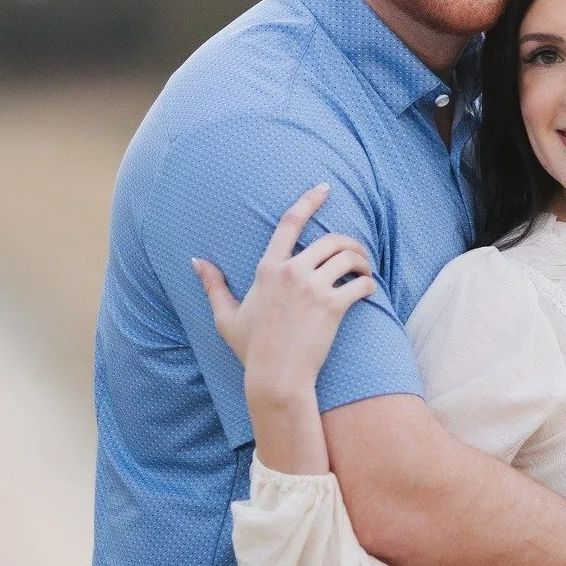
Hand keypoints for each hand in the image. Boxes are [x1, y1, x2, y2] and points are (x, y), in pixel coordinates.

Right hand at [192, 184, 375, 469]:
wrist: (276, 377)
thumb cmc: (252, 349)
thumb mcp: (227, 315)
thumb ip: (213, 285)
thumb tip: (196, 262)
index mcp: (267, 269)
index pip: (289, 223)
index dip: (309, 201)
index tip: (324, 189)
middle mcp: (291, 272)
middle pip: (331, 240)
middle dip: (351, 242)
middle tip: (359, 254)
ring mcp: (312, 288)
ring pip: (349, 257)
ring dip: (363, 261)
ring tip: (366, 270)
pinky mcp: (332, 306)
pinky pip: (360, 284)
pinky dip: (369, 284)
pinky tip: (369, 290)